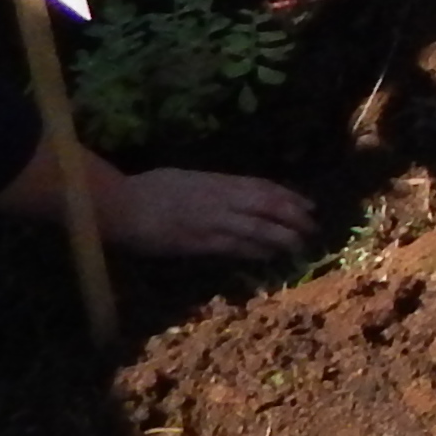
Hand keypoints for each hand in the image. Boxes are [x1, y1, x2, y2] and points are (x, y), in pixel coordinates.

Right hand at [94, 164, 317, 258]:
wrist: (122, 205)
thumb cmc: (150, 188)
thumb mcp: (189, 178)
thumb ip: (215, 186)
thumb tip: (237, 193)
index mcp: (218, 181)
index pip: (264, 188)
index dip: (290, 197)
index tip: (309, 205)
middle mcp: (221, 199)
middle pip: (268, 207)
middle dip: (295, 218)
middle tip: (313, 228)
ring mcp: (212, 221)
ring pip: (258, 229)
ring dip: (282, 238)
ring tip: (300, 246)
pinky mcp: (200, 243)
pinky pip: (235, 247)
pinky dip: (255, 252)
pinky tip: (270, 257)